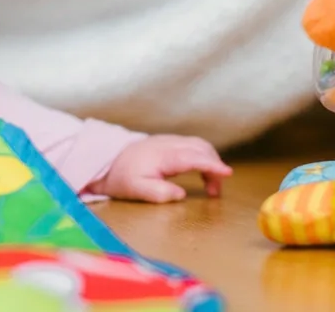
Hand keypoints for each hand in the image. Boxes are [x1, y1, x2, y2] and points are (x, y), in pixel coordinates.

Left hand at [88, 135, 232, 202]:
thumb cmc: (122, 177)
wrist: (107, 160)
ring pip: (200, 144)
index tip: (227, 173)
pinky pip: (194, 145)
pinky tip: (202, 173)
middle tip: (215, 193)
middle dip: (215, 167)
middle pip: (201, 148)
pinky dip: (204, 157)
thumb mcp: (135, 190)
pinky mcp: (170, 142)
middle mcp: (169, 144)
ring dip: (211, 162)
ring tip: (211, 186)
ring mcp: (170, 140)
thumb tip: (181, 193)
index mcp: (163, 156)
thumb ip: (158, 192)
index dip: (212, 165)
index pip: (193, 157)